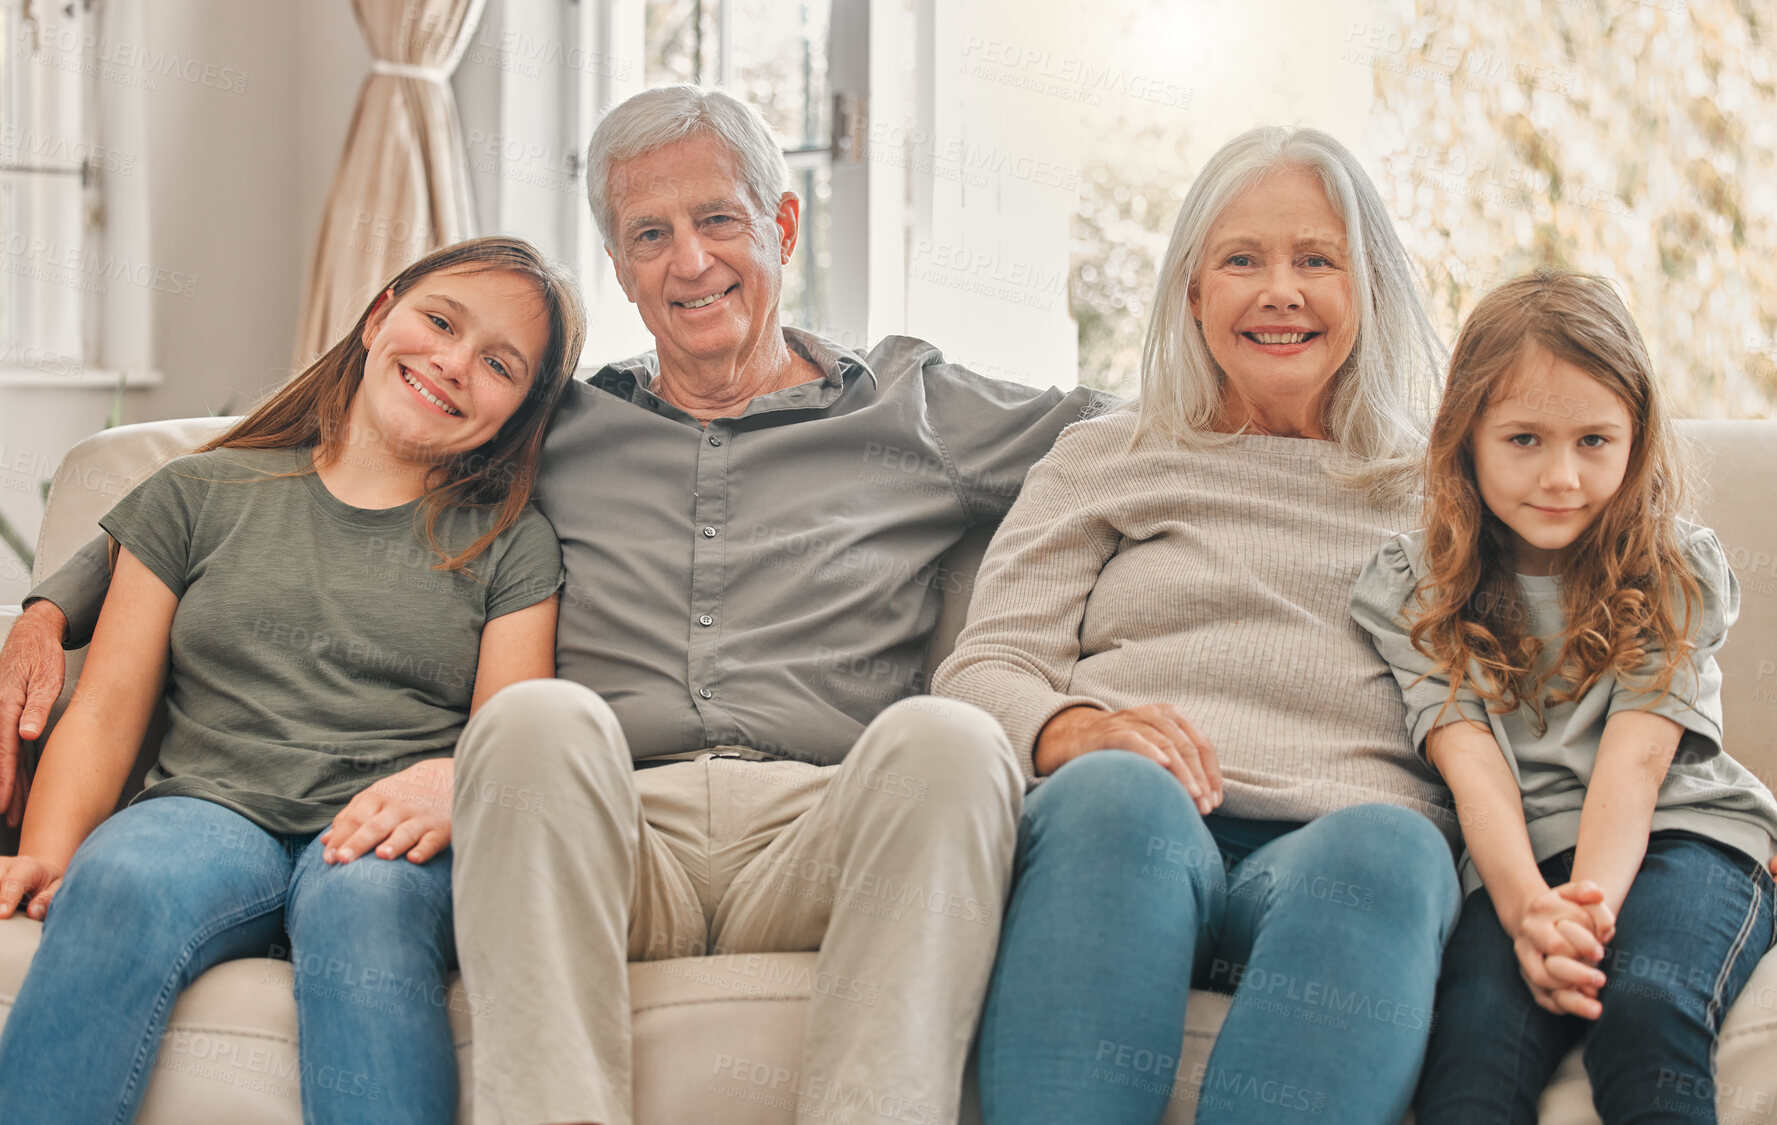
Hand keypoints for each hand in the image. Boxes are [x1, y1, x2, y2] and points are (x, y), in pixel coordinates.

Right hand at [0, 602, 67, 827]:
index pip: (5, 750)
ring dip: (12, 783)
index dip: (5, 779)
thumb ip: (36, 707)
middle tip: (9, 817)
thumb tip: (26, 733)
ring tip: (15, 810)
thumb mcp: (45, 678)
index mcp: (6, 706)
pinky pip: (12, 747)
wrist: (33, 635)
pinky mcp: (11, 716)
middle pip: (2, 759)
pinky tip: (23, 785)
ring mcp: (4, 715)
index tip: (5, 802)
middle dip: (6, 790)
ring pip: (7, 756)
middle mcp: (1, 713)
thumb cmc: (41, 654)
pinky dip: (18, 767)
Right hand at [0, 854, 65, 920]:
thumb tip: (32, 913)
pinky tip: (2, 910)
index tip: (3, 914)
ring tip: (4, 919)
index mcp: (26, 867)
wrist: (37, 868)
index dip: (6, 898)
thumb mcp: (57, 887)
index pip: (13, 882)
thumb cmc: (47, 881)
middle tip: (4, 919)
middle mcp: (4, 864)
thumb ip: (46, 900)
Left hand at [320, 758, 452, 864]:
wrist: (451, 775)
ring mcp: (421, 818)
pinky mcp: (442, 828)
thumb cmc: (405, 793)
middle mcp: (398, 807)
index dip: (341, 837)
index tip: (328, 858)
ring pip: (405, 832)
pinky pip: (432, 840)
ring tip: (380, 856)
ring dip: (393, 843)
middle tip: (342, 859)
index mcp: (378, 798)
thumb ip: (351, 816)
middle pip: (375, 826)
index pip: (355, 819)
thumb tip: (325, 841)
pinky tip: (414, 859)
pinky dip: (424, 849)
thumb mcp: (377, 796)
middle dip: (359, 842)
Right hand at [1035, 704, 1222, 814]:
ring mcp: (1133, 720)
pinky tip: (1162, 766)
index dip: (1212, 773)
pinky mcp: (1111, 731)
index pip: (1201, 745)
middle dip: (1200, 779)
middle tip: (1206, 807)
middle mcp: (1155, 714)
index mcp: (1171, 717)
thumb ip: (1176, 767)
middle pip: (1187, 747)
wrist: (1075, 739)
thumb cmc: (1120, 752)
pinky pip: (1133, 740)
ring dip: (1182, 773)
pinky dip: (1150, 752)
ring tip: (1191, 796)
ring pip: (1166, 744)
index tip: (1216, 800)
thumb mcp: (1153, 752)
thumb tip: (1205, 801)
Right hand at [1510, 881, 1610, 1017]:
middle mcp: (1529, 935)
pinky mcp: (1527, 974)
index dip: (1584, 946)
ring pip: (1544, 981)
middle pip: (1554, 962)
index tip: (1600, 951)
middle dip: (1579, 973)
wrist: (1531, 916)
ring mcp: (1525, 957)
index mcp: (1541, 911)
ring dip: (1573, 996)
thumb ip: (1586, 891)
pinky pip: (1542, 998)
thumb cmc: (1561, 907)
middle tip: (1601, 980)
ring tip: (1596, 1003)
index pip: (1563, 937)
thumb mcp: (1573, 894)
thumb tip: (1598, 895)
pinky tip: (1584, 1005)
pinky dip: (1563, 1005)